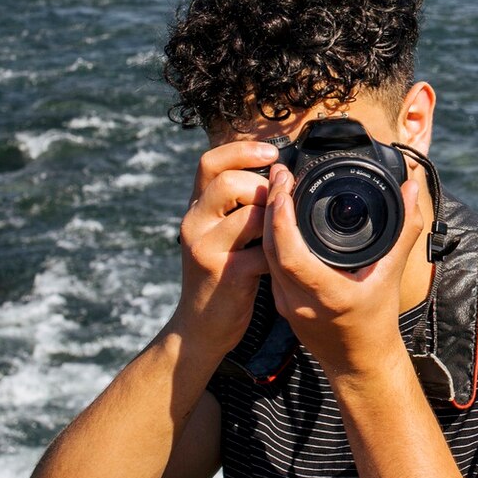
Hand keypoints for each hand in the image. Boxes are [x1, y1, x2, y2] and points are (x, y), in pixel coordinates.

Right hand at [171, 140, 277, 358]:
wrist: (200, 327)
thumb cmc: (221, 274)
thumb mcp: (219, 234)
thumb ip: (236, 205)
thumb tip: (278, 173)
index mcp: (196, 209)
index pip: (209, 162)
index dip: (242, 150)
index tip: (273, 152)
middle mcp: (194, 223)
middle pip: (229, 181)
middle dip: (264, 187)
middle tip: (279, 204)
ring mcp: (207, 249)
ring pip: (250, 214)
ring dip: (276, 219)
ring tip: (282, 232)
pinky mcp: (227, 274)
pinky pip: (265, 250)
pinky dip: (282, 252)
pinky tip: (283, 260)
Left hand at [261, 162, 424, 374]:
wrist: (359, 363)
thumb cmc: (377, 323)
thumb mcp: (392, 275)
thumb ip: (403, 229)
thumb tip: (411, 188)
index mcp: (327, 294)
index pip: (290, 254)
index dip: (282, 218)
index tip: (285, 186)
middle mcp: (299, 300)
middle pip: (271, 248)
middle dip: (271, 207)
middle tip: (279, 174)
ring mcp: (285, 303)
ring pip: (266, 255)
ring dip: (269, 220)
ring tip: (278, 187)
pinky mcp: (279, 303)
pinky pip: (269, 264)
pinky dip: (272, 237)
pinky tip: (278, 216)